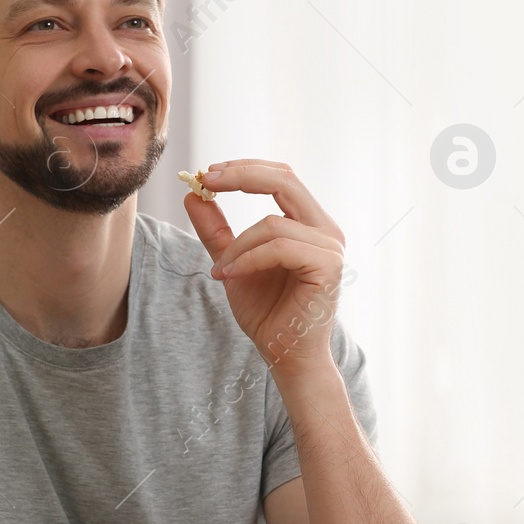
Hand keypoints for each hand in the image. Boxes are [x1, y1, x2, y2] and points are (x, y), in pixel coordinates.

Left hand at [184, 160, 347, 379]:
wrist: (285, 355)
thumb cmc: (267, 312)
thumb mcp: (233, 262)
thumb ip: (217, 230)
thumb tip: (193, 195)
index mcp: (308, 222)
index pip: (281, 177)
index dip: (245, 168)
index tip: (208, 172)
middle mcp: (325, 229)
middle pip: (286, 180)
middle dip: (242, 176)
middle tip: (207, 181)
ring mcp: (330, 248)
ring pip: (273, 224)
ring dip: (237, 246)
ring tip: (221, 271)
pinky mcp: (328, 268)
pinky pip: (279, 248)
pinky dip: (248, 260)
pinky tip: (229, 276)